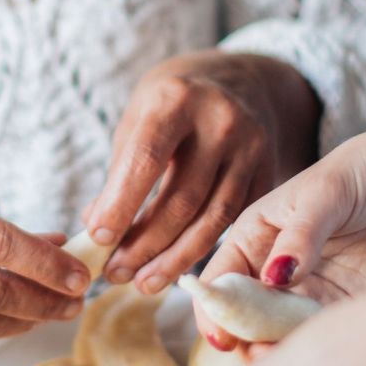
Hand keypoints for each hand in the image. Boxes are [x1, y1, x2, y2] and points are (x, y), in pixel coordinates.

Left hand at [85, 50, 320, 293]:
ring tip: (142, 283)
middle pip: (180, 200)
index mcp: (176, 98)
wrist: (238, 82)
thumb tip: (96, 228)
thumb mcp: (138, 120)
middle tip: (114, 274)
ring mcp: (251, 147)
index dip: (120, 206)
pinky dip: (201, 252)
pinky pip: (233, 224)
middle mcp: (220, 120)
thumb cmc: (172, 105)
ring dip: (173, 260)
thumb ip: (119, 173)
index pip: (145, 161)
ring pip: (211, 220)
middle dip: (144, 245)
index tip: (99, 240)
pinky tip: (174, 269)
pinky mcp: (269, 173)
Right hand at [196, 115, 365, 349]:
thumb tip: (273, 278)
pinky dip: (317, 347)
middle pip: (245, 316)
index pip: (221, 280)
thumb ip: (301, 235)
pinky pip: (321, 334)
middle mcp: (273, 270)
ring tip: (286, 359)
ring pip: (279, 333)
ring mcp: (307, 293)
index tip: (221, 336)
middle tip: (257, 354)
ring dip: (279, 350)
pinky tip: (321, 353)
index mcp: (255, 237)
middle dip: (247, 339)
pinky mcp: (342, 308)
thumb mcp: (328, 190)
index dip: (214, 309)